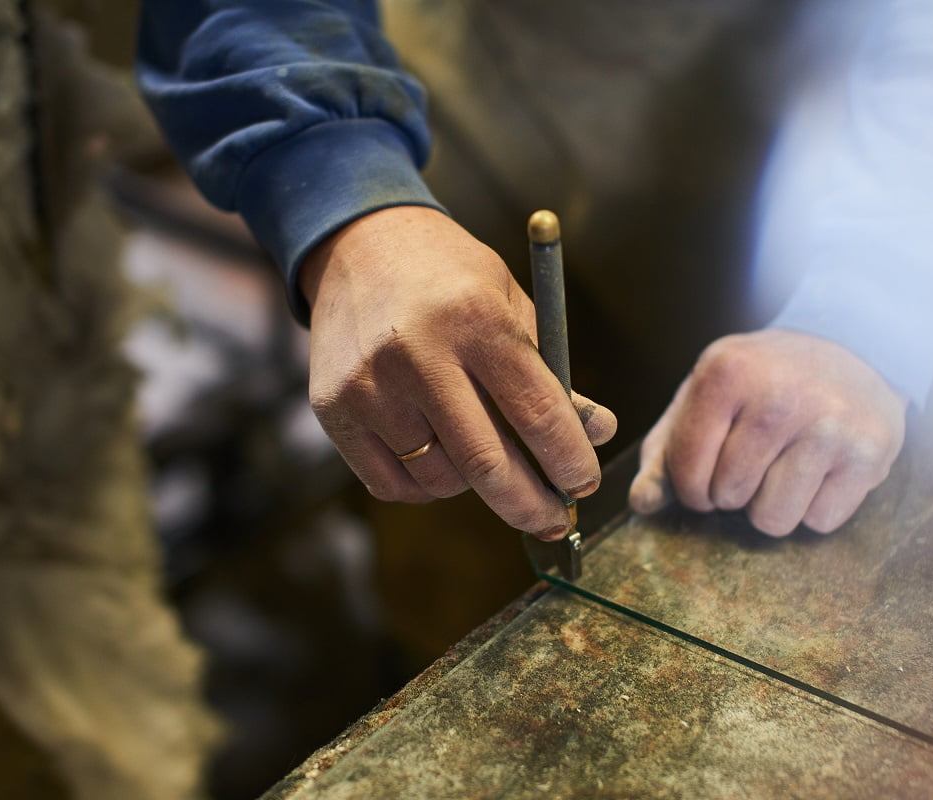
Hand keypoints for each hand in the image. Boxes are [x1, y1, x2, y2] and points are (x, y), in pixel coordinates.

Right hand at [300, 206, 615, 537]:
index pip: (536, 411)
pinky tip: (441, 462)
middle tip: (554, 520)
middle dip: (531, 505)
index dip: (569, 460)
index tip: (585, 484)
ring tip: (486, 462)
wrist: (360, 243)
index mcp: (476, 319)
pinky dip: (427, 487)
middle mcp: (417, 354)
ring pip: (440, 479)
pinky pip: (393, 484)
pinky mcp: (334, 408)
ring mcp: (369, 385)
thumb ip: (551, 375)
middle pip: (487, 463)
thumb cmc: (450, 279)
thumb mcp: (512, 305)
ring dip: (475, 487)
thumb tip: (599, 433)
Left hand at [629, 329, 906, 534]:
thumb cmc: (764, 381)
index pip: (685, 472)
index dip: (691, 487)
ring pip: (773, 520)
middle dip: (734, 492)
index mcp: (727, 371)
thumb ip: (665, 452)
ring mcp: (829, 424)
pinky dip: (816, 507)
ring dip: (773, 507)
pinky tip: (823, 468)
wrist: (852, 346)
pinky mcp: (870, 452)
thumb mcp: (706, 396)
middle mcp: (779, 395)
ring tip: (786, 466)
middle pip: (728, 498)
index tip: (707, 470)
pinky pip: (820, 521)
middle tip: (756, 459)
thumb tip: (643, 504)